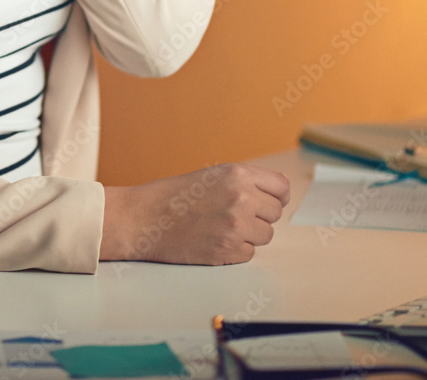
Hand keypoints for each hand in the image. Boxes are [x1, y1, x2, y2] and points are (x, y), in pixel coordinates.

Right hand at [99, 163, 289, 264]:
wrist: (144, 217)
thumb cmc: (174, 195)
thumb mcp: (212, 175)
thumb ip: (246, 181)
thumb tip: (280, 190)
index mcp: (237, 174)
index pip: (282, 187)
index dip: (276, 196)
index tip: (267, 202)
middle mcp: (241, 198)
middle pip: (275, 213)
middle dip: (260, 216)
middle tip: (233, 215)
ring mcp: (236, 226)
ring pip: (265, 235)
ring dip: (249, 234)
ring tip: (221, 227)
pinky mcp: (228, 250)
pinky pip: (249, 253)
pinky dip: (236, 250)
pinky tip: (215, 240)